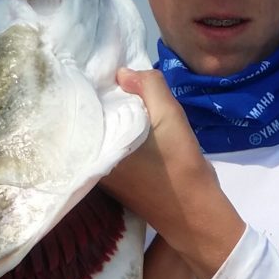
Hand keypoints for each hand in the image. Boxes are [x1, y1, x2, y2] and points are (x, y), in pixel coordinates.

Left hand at [104, 68, 245, 278]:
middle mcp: (92, 160)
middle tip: (114, 74)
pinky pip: (112, 145)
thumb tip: (123, 72)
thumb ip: (148, 86)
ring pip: (102, 132)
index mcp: (97, 145)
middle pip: (91, 119)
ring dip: (112, 115)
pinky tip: (131, 119)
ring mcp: (103, 172)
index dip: (92, 83)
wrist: (194, 213)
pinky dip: (119, 132)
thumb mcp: (170, 116)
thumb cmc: (180, 165)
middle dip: (101, 98)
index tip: (102, 64)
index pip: (84, 106)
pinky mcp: (116, 180)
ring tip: (121, 91)